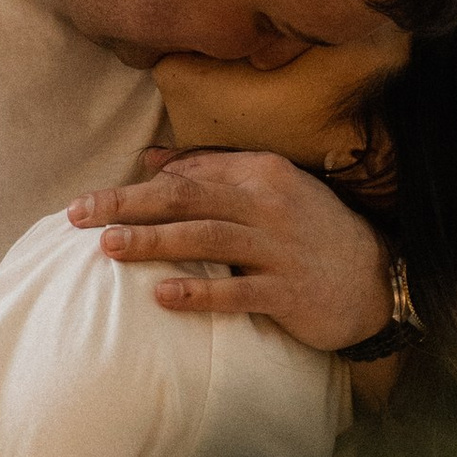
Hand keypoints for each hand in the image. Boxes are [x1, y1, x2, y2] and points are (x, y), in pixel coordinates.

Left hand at [68, 149, 392, 350]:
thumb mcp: (269, 189)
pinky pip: (236, 291)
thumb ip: (213, 171)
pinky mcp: (287, 292)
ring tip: (108, 248)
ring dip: (154, 242)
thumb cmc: (310, 231)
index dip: (133, 188)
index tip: (88, 202)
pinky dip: (198, 292)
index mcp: (261, 173)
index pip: (187, 176)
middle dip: (128, 206)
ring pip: (206, 239)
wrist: (378, 278)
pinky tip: (162, 296)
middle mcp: (268, 205)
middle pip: (186, 200)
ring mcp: (279, 249)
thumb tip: (152, 160)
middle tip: (77, 216)